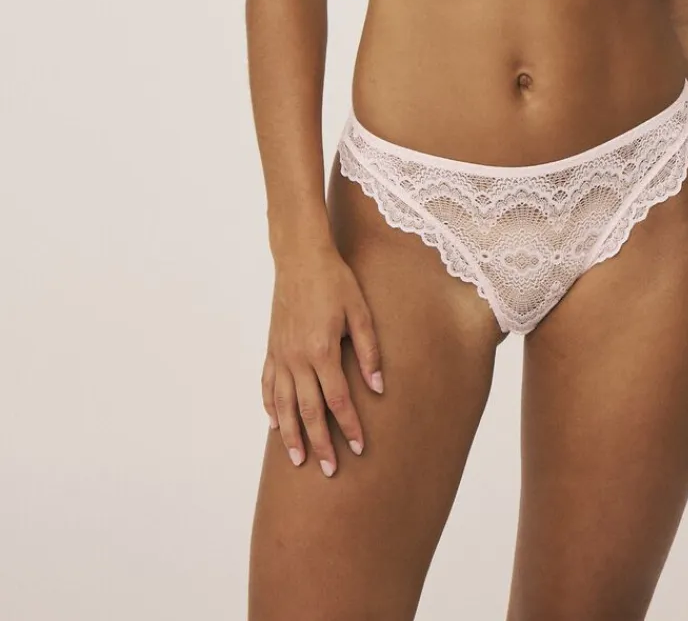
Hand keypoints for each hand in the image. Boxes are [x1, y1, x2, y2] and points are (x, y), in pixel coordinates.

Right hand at [261, 244, 383, 475]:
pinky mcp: (272, 347)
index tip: (359, 449)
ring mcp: (281, 354)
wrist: (300, 257)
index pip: (338, 400)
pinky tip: (274, 424)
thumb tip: (378, 387)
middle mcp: (297, 358)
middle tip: (329, 471)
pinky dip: (270, 407)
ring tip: (298, 460)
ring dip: (291, 435)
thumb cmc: (335, 280)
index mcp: (322, 350)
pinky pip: (268, 385)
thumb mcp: (360, 311)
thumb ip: (369, 350)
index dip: (349, 426)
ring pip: (284, 405)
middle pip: (309, 411)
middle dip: (320, 443)